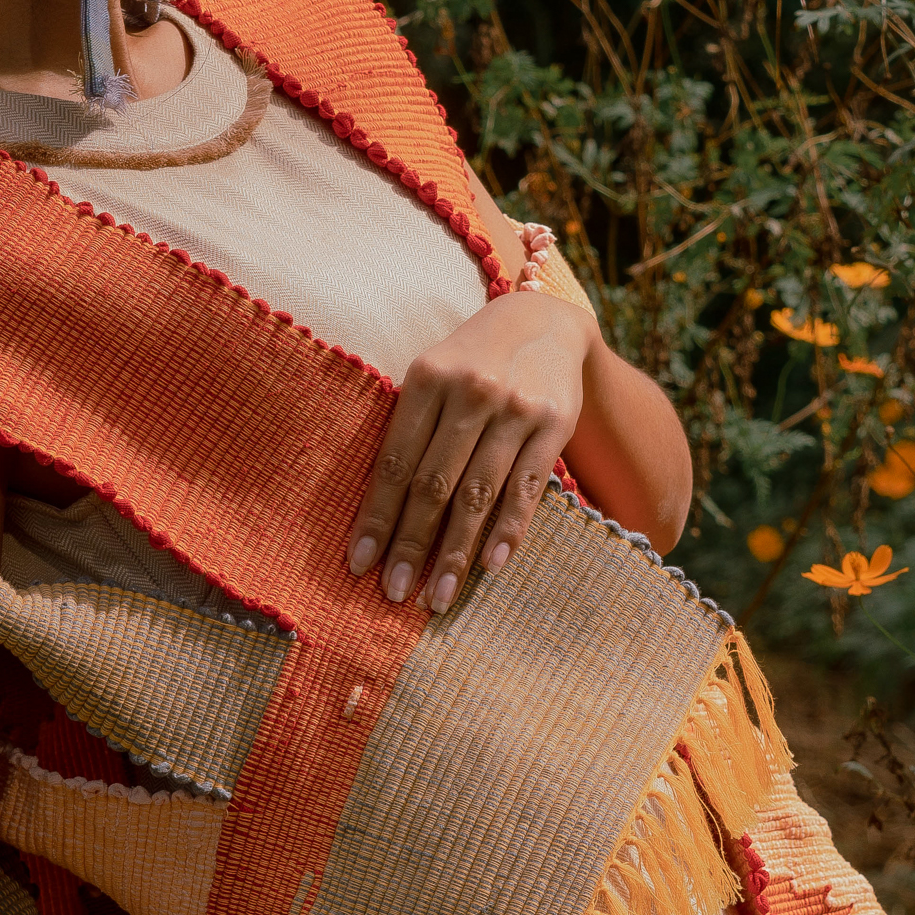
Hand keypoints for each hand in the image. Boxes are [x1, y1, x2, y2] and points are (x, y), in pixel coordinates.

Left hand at [346, 291, 598, 611]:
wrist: (544, 319)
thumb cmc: (470, 360)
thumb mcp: (432, 374)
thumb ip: (409, 428)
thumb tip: (377, 511)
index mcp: (426, 379)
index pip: (394, 463)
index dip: (376, 518)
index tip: (360, 565)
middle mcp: (470, 392)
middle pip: (433, 485)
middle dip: (411, 546)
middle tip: (395, 594)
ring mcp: (515, 408)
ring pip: (479, 495)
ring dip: (456, 553)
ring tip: (438, 596)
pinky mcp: (555, 424)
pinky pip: (526, 488)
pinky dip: (509, 531)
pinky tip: (490, 566)